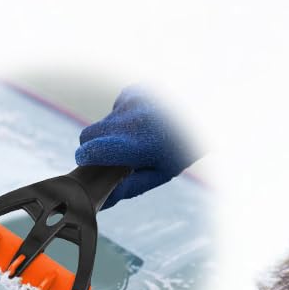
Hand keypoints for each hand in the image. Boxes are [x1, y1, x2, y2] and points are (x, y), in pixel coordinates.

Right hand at [75, 88, 197, 207]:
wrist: (205, 109)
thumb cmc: (183, 145)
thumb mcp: (161, 172)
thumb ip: (129, 186)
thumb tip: (102, 200)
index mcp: (138, 143)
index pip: (93, 149)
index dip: (85, 157)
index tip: (84, 161)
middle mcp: (130, 118)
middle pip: (89, 134)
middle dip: (92, 146)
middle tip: (109, 156)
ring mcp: (130, 99)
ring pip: (103, 121)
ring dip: (113, 131)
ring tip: (138, 135)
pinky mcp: (133, 90)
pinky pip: (117, 108)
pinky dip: (125, 117)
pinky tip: (144, 119)